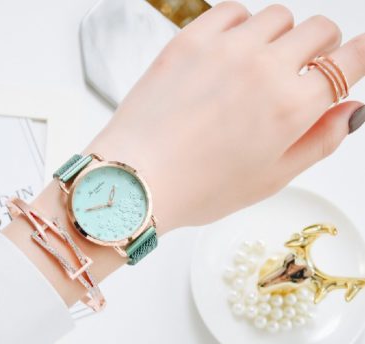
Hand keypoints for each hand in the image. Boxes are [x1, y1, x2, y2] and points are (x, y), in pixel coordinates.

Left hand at [87, 2, 364, 233]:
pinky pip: (232, 13)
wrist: (138, 178)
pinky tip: (228, 55)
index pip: (349, 61)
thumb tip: (350, 110)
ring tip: (257, 68)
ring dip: (278, 38)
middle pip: (318, 30)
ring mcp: (225, 48)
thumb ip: (319, 141)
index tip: (351, 59)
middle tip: (302, 70)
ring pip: (276, 17)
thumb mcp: (271, 179)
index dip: (356, 58)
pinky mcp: (189, 40)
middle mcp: (265, 68)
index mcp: (292, 106)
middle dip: (319, 49)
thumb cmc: (199, 188)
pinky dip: (239, 28)